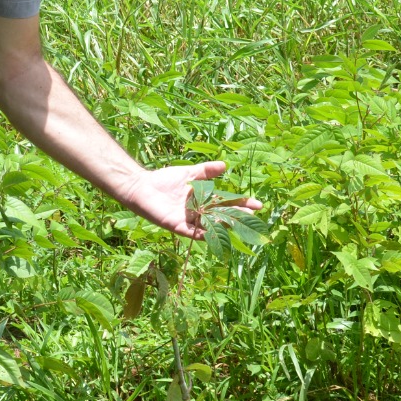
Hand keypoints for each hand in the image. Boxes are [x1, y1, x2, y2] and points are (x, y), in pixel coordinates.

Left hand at [118, 161, 261, 239]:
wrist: (142, 186)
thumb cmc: (164, 180)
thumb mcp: (189, 173)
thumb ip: (206, 170)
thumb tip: (225, 166)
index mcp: (204, 200)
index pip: (227, 203)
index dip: (242, 204)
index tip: (258, 205)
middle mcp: (199, 213)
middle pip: (222, 215)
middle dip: (237, 216)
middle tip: (252, 216)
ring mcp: (188, 221)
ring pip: (209, 226)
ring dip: (222, 226)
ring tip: (237, 224)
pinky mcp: (176, 225)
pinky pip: (190, 233)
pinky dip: (200, 234)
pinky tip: (212, 235)